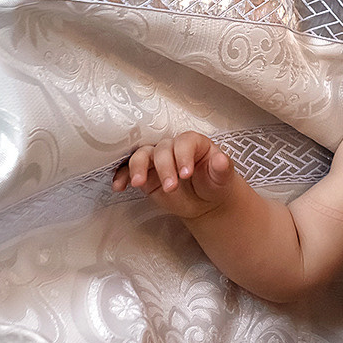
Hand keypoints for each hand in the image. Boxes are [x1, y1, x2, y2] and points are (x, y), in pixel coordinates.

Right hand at [113, 133, 237, 218]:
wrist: (204, 200)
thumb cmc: (214, 182)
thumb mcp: (222, 178)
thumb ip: (222, 168)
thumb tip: (221, 160)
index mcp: (193, 142)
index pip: (184, 142)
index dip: (183, 156)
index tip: (186, 174)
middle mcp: (172, 147)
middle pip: (162, 149)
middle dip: (164, 168)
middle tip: (172, 187)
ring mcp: (156, 159)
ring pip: (141, 155)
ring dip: (138, 168)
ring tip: (138, 183)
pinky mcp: (145, 173)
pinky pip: (129, 170)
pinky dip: (122, 176)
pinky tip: (119, 187)